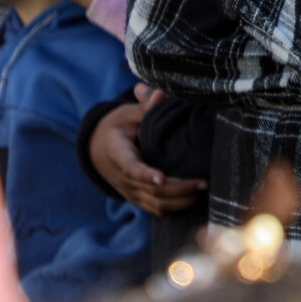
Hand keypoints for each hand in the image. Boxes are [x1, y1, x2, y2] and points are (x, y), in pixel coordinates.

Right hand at [89, 87, 208, 214]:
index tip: (162, 178)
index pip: (131, 168)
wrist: (96, 148)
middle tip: (204, 181)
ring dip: (180, 201)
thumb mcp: (126, 114)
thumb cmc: (116, 127)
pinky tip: (193, 198)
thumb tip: (160, 93)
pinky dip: (174, 207)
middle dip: (178, 189)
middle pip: (150, 191)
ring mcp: (129, 191)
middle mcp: (122, 178)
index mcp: (117, 154)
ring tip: (203, 190)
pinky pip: (155, 208)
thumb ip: (144, 107)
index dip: (146, 175)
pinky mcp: (136, 198)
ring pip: (155, 204)